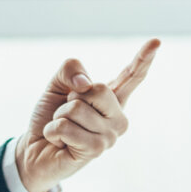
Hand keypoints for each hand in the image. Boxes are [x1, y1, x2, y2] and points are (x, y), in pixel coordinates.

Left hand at [16, 38, 160, 191]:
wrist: (34, 150)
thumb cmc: (50, 117)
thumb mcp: (57, 84)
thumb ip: (71, 69)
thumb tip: (85, 85)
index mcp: (112, 98)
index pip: (131, 75)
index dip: (144, 58)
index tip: (156, 41)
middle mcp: (117, 117)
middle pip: (98, 89)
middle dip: (72, 97)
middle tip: (67, 114)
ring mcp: (109, 136)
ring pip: (76, 108)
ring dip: (58, 117)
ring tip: (63, 130)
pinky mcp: (96, 150)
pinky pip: (65, 127)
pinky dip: (53, 130)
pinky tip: (59, 142)